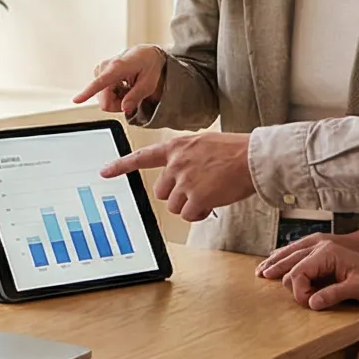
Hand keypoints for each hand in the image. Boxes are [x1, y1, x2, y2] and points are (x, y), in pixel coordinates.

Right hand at [75, 45, 166, 114]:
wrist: (146, 54)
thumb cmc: (148, 65)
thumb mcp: (149, 83)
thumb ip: (136, 97)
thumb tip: (125, 108)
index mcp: (117, 67)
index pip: (100, 83)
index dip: (88, 93)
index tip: (76, 100)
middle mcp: (104, 67)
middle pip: (105, 100)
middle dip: (119, 104)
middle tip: (132, 97)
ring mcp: (100, 70)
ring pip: (103, 99)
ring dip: (117, 99)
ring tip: (128, 89)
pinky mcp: (98, 74)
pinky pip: (102, 94)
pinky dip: (114, 94)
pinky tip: (123, 86)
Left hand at [104, 131, 255, 221]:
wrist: (254, 157)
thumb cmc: (235, 150)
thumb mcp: (203, 144)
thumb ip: (186, 156)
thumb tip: (181, 173)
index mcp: (176, 148)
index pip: (142, 157)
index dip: (121, 166)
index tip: (104, 171)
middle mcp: (176, 164)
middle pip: (161, 191)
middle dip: (176, 195)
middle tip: (197, 190)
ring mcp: (184, 181)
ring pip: (174, 206)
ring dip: (190, 205)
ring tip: (210, 193)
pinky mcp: (196, 197)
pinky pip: (189, 215)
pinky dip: (199, 213)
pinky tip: (213, 202)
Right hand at [277, 242, 358, 310]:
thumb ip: (334, 294)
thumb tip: (312, 303)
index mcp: (327, 253)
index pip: (299, 272)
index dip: (298, 290)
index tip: (306, 303)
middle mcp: (320, 247)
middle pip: (291, 262)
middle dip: (282, 277)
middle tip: (282, 294)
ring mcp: (320, 247)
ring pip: (290, 253)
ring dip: (276, 263)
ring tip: (262, 273)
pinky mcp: (322, 252)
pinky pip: (297, 252)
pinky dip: (284, 258)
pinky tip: (275, 262)